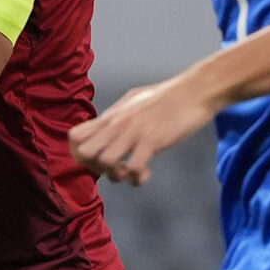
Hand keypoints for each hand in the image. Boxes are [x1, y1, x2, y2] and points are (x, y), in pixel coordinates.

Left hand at [68, 75, 219, 185]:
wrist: (195, 91)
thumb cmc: (167, 96)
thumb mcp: (134, 101)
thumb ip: (118, 115)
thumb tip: (107, 125)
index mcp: (111, 115)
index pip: (75, 137)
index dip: (80, 155)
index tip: (97, 160)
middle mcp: (117, 124)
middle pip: (83, 154)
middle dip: (95, 169)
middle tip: (113, 169)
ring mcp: (133, 132)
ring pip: (105, 162)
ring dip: (116, 175)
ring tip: (130, 173)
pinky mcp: (152, 141)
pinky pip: (132, 168)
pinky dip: (135, 178)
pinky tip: (144, 174)